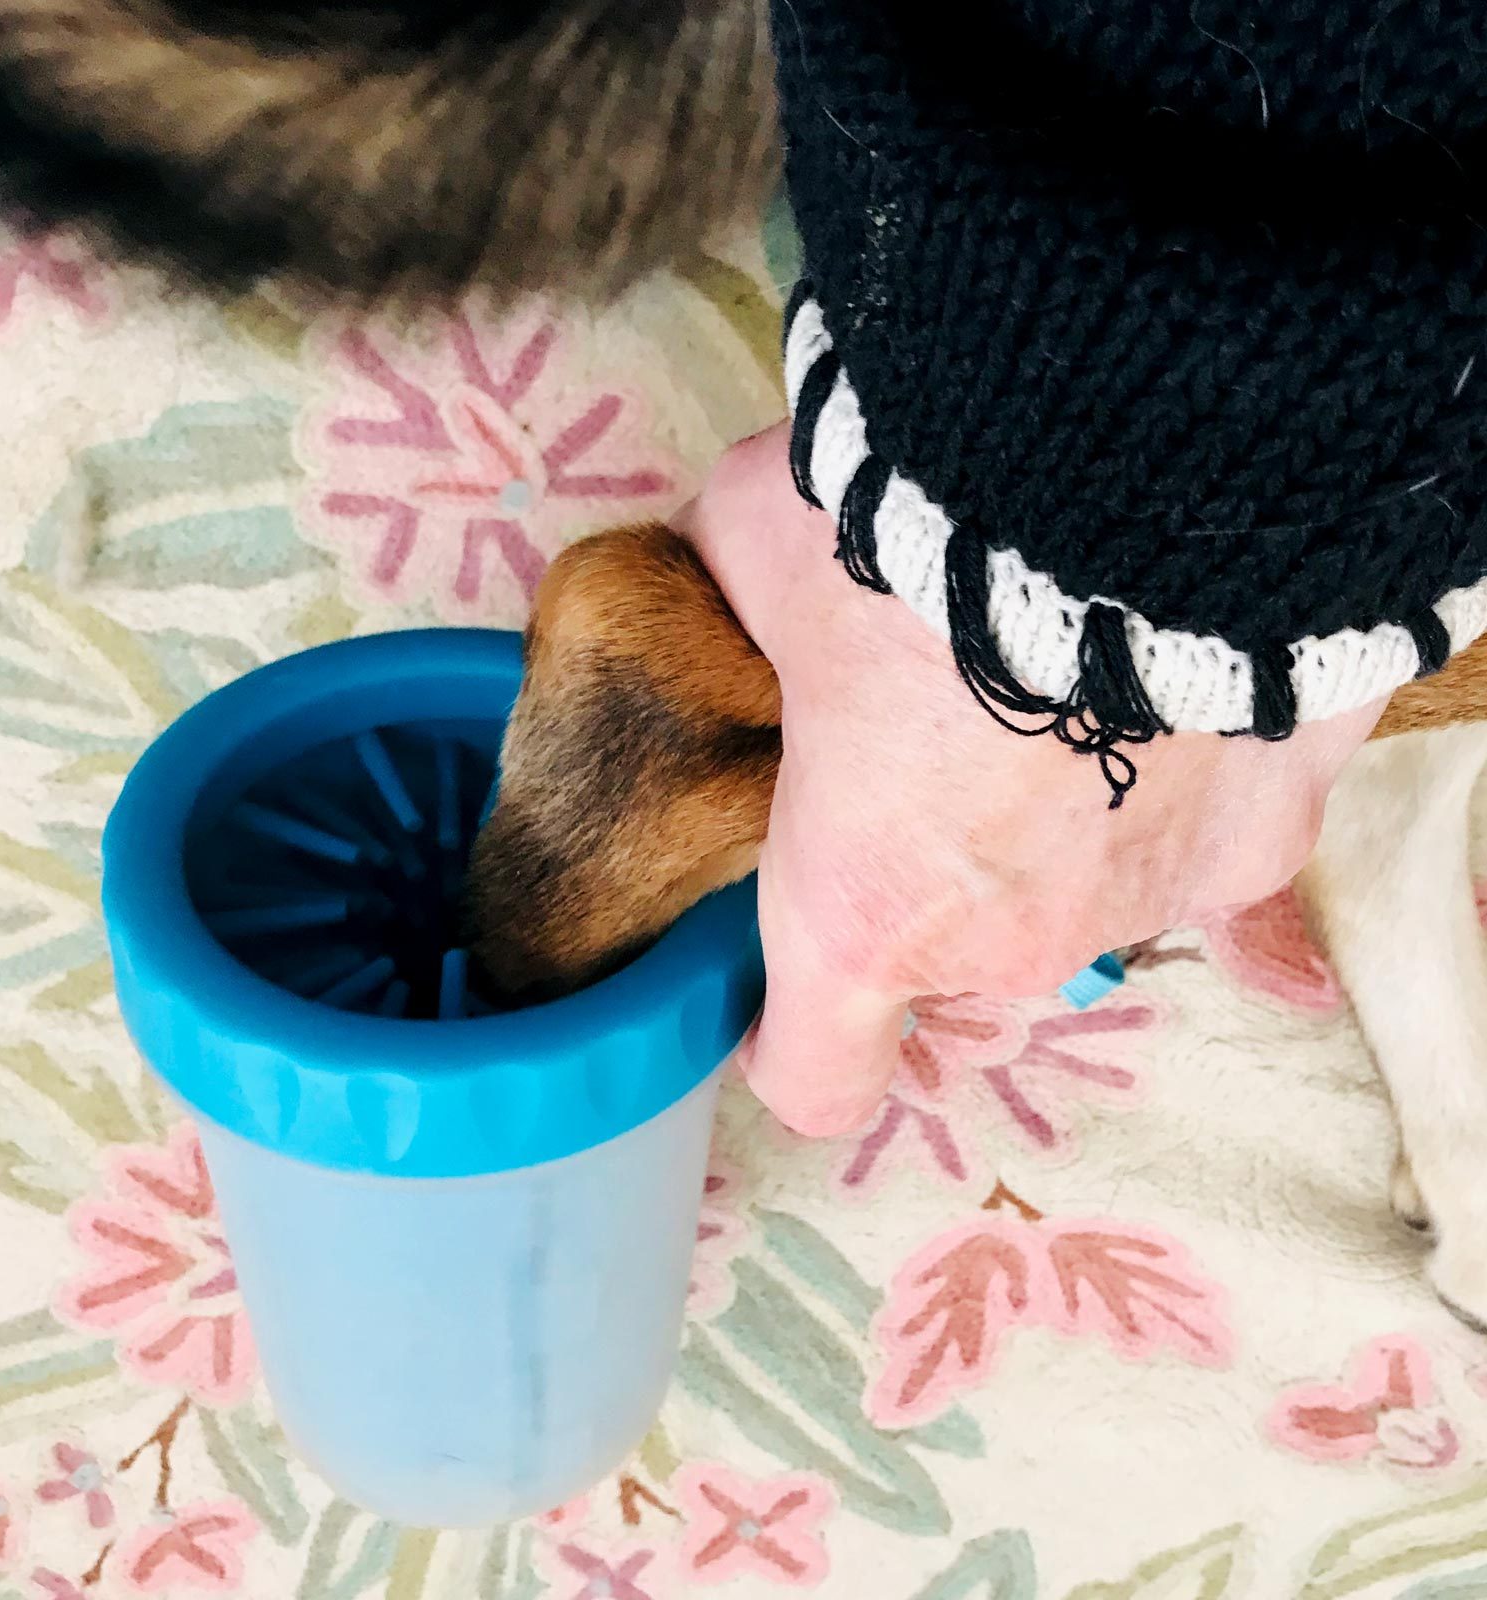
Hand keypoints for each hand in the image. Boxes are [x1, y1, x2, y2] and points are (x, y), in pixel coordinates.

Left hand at [677, 424, 1384, 1135]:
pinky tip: (1180, 707)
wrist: (1113, 468)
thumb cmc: (897, 528)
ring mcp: (1146, 903)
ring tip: (1058, 691)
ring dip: (1062, 824)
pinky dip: (1190, 793)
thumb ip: (723, 593)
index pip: (816, 1079)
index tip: (780, 986)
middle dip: (937, 877)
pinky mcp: (1264, 836)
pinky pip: (1212, 843)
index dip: (788, 1039)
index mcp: (862, 910)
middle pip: (960, 962)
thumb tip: (718, 572)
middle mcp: (1009, 945)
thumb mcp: (752, 541)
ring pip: (1084, 895)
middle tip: (931, 747)